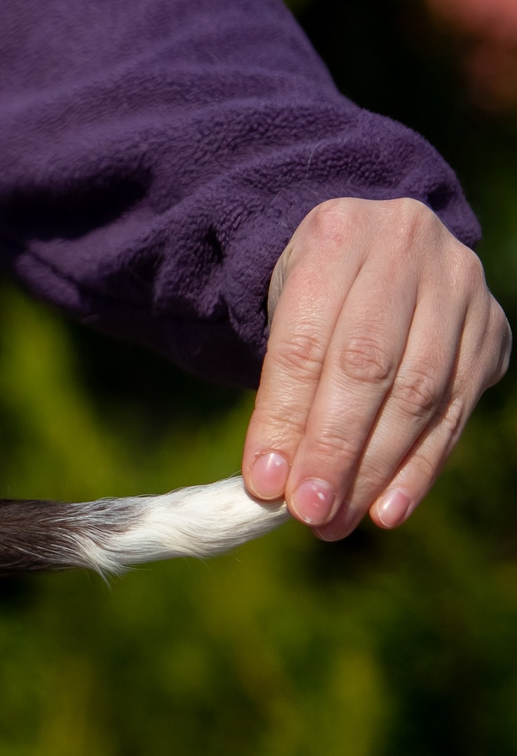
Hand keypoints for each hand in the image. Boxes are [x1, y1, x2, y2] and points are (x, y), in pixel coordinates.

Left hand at [242, 197, 509, 539]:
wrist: (375, 248)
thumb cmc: (311, 293)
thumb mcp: (278, 313)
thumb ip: (278, 388)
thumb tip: (273, 483)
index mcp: (337, 235)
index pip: (306, 342)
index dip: (284, 418)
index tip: (264, 483)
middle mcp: (407, 249)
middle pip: (369, 367)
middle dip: (335, 450)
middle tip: (309, 513)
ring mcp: (460, 287)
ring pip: (421, 393)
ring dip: (378, 469)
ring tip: (339, 521)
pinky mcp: (491, 329)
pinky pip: (457, 409)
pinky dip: (422, 466)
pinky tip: (389, 508)